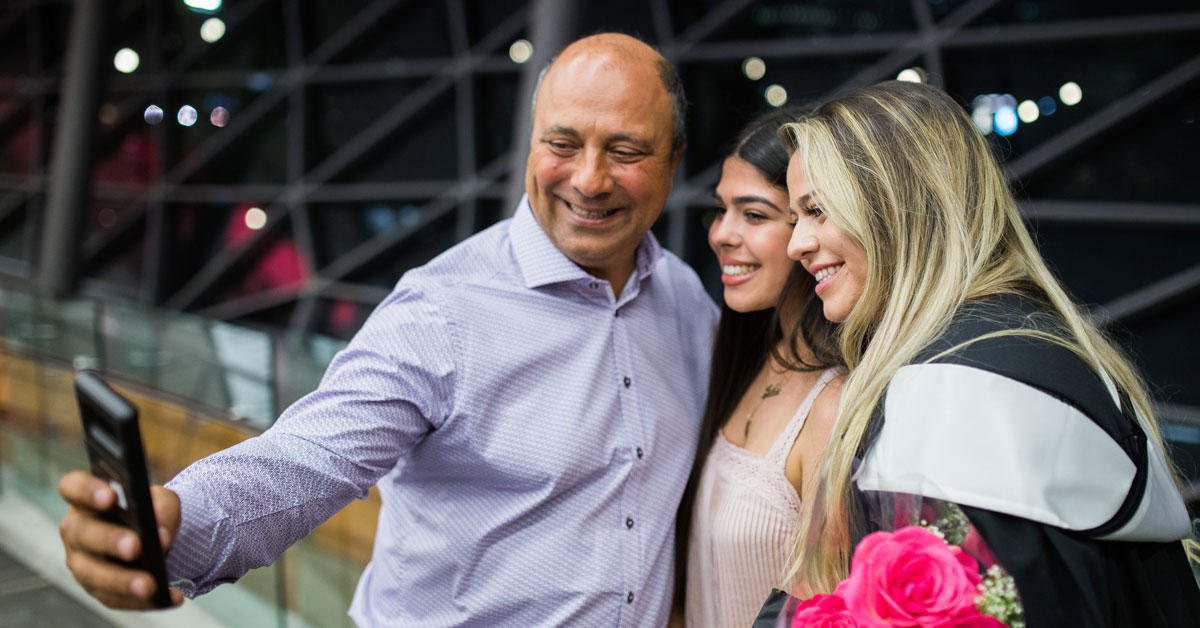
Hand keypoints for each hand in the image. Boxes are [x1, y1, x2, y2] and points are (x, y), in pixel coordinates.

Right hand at [58, 470, 184, 608]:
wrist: (153, 539)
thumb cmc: (150, 512)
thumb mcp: (163, 500)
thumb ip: (163, 506)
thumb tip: (160, 526)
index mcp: (86, 499)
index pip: (73, 487)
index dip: (86, 491)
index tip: (110, 496)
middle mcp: (76, 531)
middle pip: (84, 534)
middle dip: (110, 540)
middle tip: (136, 546)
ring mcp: (82, 563)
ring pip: (93, 574)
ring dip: (122, 580)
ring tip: (151, 584)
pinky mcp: (96, 589)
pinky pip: (115, 599)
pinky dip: (143, 601)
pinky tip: (171, 596)